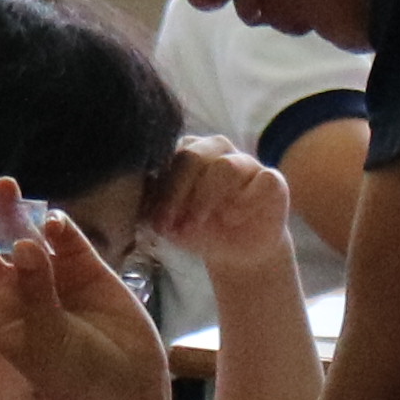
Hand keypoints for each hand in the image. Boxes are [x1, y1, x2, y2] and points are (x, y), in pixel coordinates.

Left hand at [0, 201, 168, 399]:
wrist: (128, 388)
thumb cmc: (75, 377)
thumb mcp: (45, 340)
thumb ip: (34, 291)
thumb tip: (25, 241)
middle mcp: (17, 294)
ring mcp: (50, 278)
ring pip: (22, 237)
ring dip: (11, 214)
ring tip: (4, 186)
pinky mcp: (84, 268)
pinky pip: (66, 240)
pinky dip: (58, 227)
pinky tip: (53, 222)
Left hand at [149, 138, 295, 277]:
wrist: (236, 251)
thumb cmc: (199, 228)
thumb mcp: (169, 220)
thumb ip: (150, 204)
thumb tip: (127, 195)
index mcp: (187, 151)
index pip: (168, 158)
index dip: (162, 191)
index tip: (157, 223)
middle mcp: (216, 149)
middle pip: (193, 157)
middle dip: (179, 194)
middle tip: (173, 226)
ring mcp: (246, 161)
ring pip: (226, 166)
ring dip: (207, 199)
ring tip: (198, 224)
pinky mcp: (272, 179)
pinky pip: (262, 179)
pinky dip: (246, 201)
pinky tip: (233, 218)